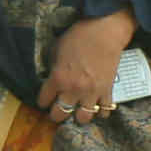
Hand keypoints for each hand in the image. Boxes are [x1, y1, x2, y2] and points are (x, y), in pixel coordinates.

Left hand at [35, 10, 136, 126]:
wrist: (105, 32)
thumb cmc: (78, 36)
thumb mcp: (56, 49)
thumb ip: (52, 67)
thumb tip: (51, 77)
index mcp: (57, 78)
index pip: (43, 101)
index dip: (43, 100)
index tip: (46, 99)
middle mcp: (73, 89)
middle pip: (60, 114)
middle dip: (57, 114)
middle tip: (59, 110)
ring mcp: (91, 92)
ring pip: (83, 118)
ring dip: (79, 116)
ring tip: (79, 111)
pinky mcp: (107, 91)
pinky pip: (105, 111)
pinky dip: (101, 112)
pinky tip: (98, 107)